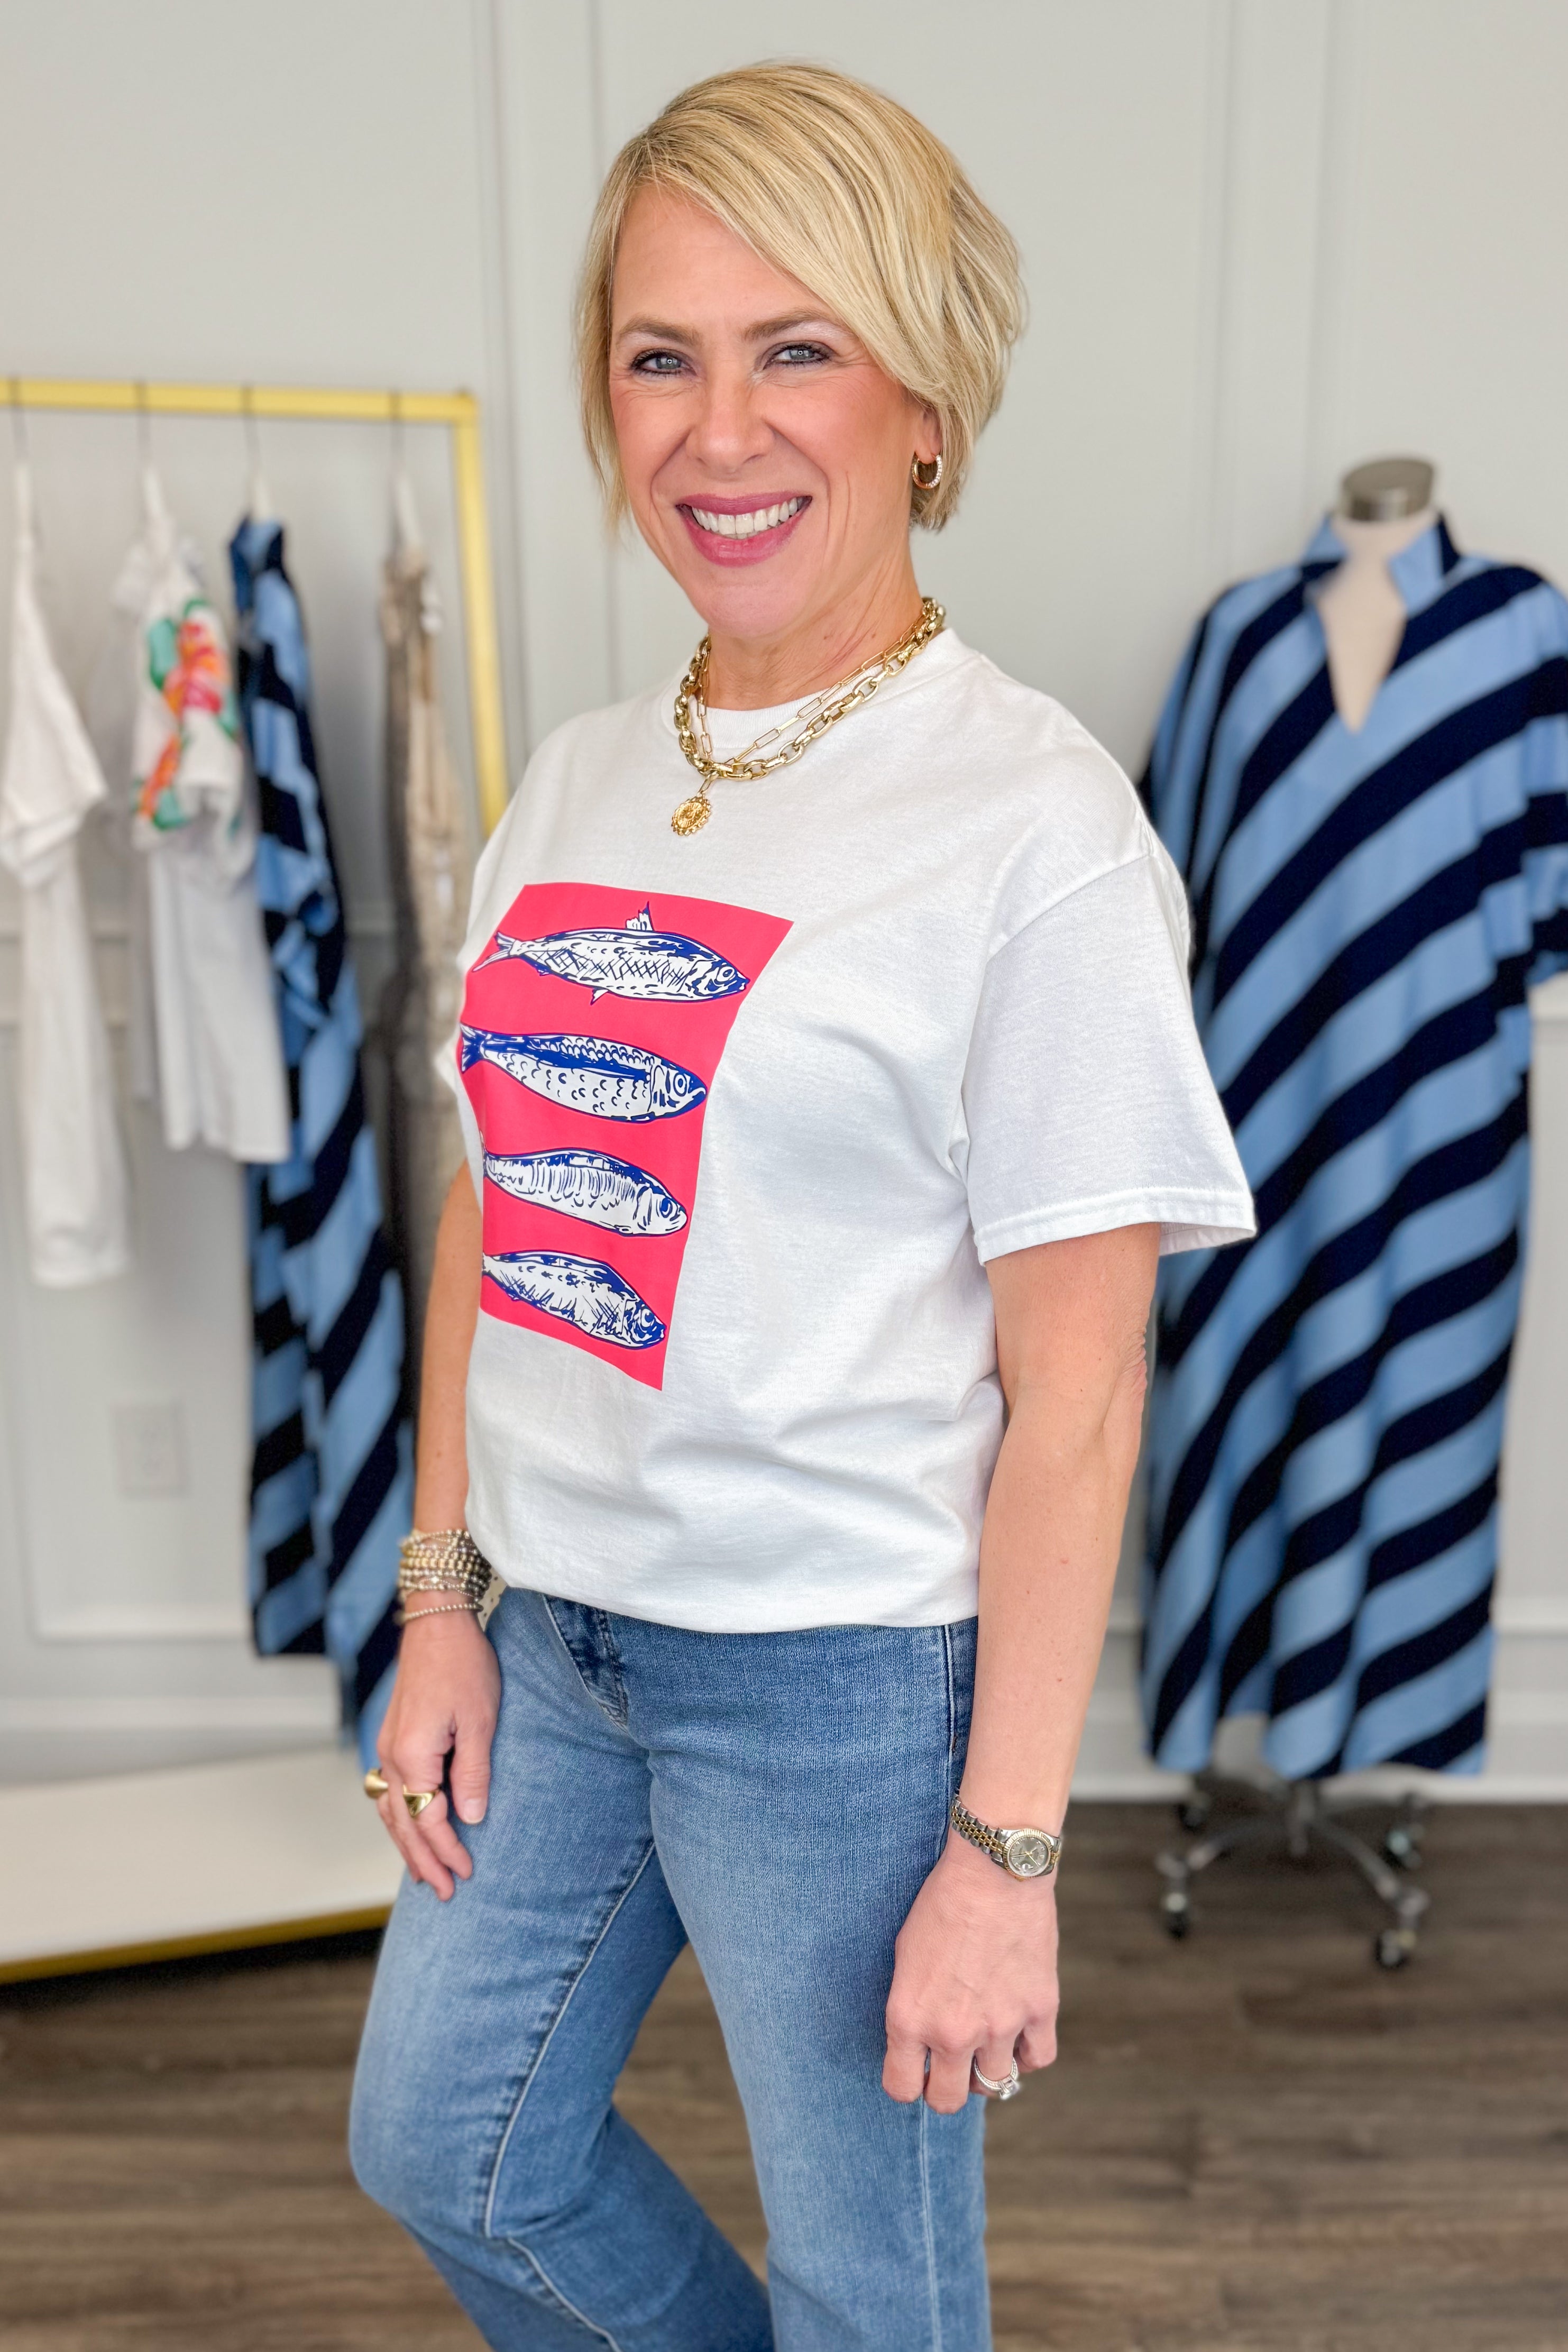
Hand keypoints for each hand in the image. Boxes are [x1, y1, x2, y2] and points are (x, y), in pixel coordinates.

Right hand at [373, 1610, 499, 1899]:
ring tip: (424, 1874)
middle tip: (444, 1893)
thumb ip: (473, 1772)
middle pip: (403, 1824)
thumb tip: (471, 1818)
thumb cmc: (464, 1666)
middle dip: (424, 1861)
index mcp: (412, 1757)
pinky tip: (410, 1828)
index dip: (448, 1851)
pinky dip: (400, 1819)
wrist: (437, 1622)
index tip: (466, 1875)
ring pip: (391, 1812)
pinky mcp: (392, 1738)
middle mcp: (391, 1757)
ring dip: (407, 1845)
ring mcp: (387, 1748)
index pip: (430, 1821)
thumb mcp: (480, 1720)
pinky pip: (390, 1792)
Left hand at [883, 1832, 1058, 2111]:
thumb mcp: (904, 1956)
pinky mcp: (1039, 2010)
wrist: (993, 1871)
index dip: (907, 2082)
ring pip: (995, 2085)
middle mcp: (953, 2032)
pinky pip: (1036, 2059)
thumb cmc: (941, 1904)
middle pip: (947, 2100)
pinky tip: (1017, 2033)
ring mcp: (1000, 2025)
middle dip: (945, 2087)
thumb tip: (918, 2043)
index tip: (915, 2068)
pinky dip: (1027, 2053)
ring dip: (987, 2068)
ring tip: (985, 2040)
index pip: (901, 2089)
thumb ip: (910, 2007)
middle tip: (949, 2064)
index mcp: (910, 2018)